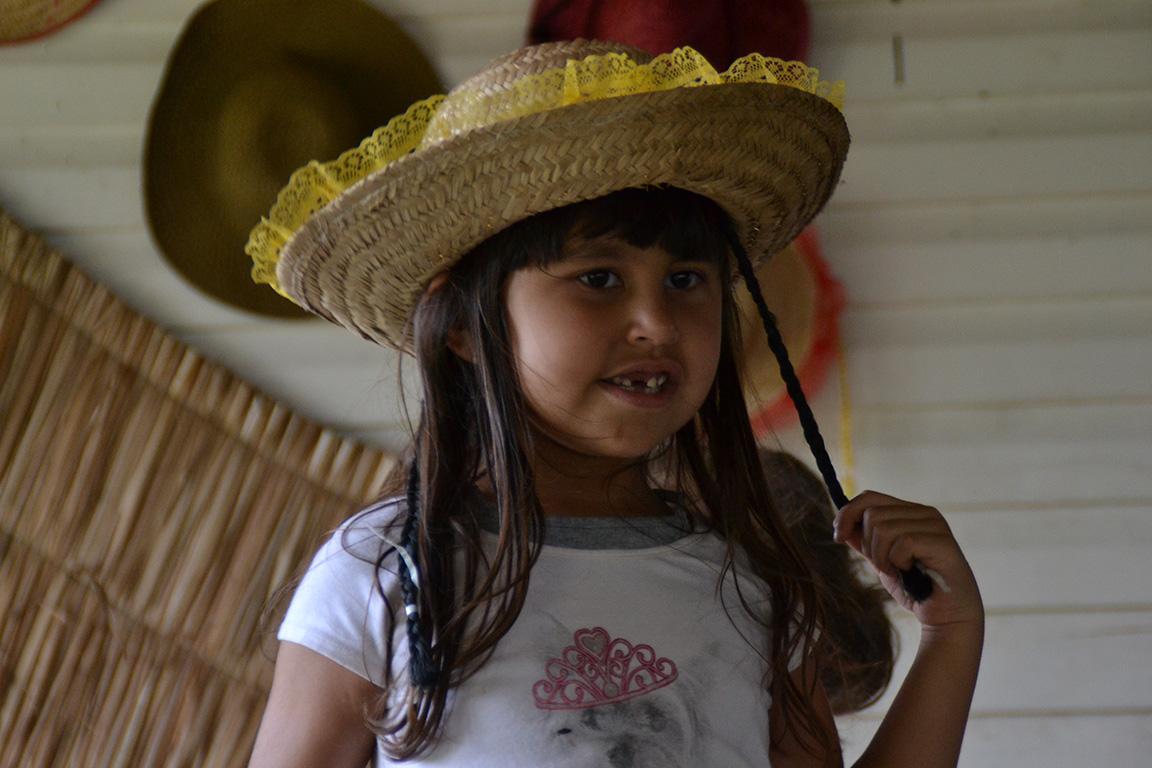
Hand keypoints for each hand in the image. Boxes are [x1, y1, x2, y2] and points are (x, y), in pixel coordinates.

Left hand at [833, 491, 983, 631]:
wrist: (946, 616)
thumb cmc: (915, 588)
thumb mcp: (881, 561)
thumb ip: (864, 542)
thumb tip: (842, 526)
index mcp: (909, 512)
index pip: (869, 497)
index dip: (848, 514)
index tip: (838, 536)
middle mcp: (923, 512)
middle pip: (872, 514)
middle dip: (869, 546)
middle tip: (885, 566)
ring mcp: (934, 525)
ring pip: (883, 528)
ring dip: (882, 558)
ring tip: (898, 571)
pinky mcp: (942, 541)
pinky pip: (902, 544)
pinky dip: (898, 563)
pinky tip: (910, 573)